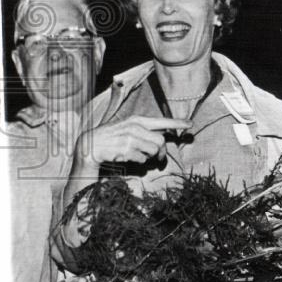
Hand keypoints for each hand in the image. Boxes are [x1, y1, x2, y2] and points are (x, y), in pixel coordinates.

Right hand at [73, 115, 191, 171]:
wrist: (90, 146)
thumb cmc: (111, 138)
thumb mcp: (127, 129)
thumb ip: (144, 131)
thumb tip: (162, 138)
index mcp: (136, 120)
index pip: (161, 121)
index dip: (177, 123)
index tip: (190, 124)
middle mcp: (134, 127)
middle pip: (160, 141)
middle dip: (162, 152)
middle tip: (159, 158)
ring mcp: (130, 139)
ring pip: (153, 151)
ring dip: (149, 157)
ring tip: (139, 157)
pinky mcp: (126, 150)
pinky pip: (142, 159)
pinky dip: (139, 162)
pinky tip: (129, 158)